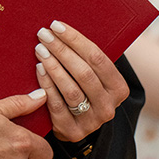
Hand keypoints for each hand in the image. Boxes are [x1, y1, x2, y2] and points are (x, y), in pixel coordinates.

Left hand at [34, 20, 130, 141]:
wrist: (78, 123)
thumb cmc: (84, 87)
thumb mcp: (95, 75)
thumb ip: (88, 57)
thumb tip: (65, 28)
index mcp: (119, 89)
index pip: (98, 59)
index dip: (76, 40)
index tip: (57, 26)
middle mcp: (108, 107)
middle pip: (84, 73)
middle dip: (62, 50)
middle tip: (44, 34)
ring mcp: (91, 122)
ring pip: (71, 89)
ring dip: (53, 66)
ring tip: (40, 49)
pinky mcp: (72, 132)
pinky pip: (57, 105)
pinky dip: (47, 84)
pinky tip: (39, 68)